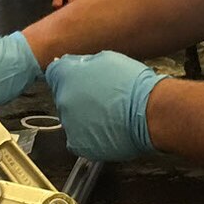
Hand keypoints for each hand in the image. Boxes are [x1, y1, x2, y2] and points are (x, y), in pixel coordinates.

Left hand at [44, 51, 166, 161]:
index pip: (54, 73)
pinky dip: (89, 136)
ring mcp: (69, 124)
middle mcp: (63, 100)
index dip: (68, 75)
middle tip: (101, 98)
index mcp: (67, 76)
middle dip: (77, 96)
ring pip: (70, 119)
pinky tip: (106, 130)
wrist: (150, 113)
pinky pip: (78, 138)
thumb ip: (83, 62)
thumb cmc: (135, 86)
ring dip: (83, 117)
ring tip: (107, 115)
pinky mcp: (78, 144)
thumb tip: (72, 64)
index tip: (78, 79)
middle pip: (63, 97)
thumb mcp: (108, 59)